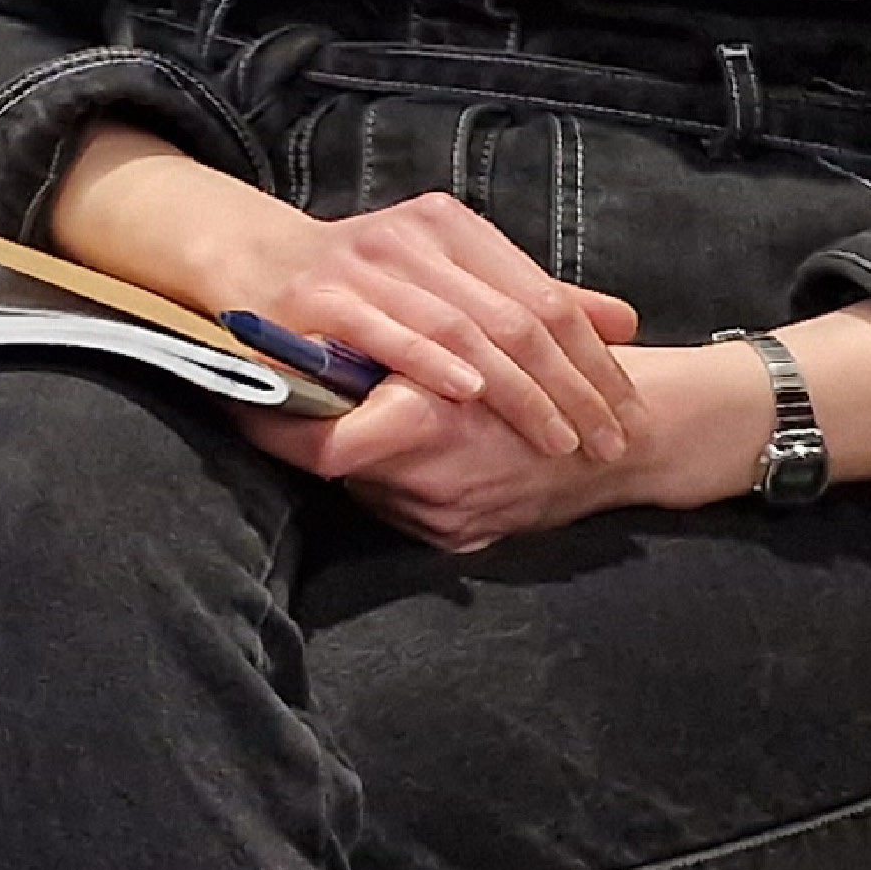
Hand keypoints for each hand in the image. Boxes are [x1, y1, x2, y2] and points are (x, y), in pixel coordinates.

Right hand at [228, 192, 649, 463]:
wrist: (249, 258)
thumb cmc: (359, 281)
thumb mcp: (449, 278)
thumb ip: (531, 299)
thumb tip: (625, 323)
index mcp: (454, 227)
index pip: (547, 298)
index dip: (595, 360)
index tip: (628, 415)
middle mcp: (415, 237)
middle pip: (516, 318)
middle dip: (572, 388)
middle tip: (608, 442)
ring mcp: (366, 263)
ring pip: (463, 330)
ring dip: (518, 391)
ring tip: (558, 440)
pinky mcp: (320, 295)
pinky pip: (389, 331)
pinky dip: (433, 364)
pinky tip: (472, 397)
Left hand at [243, 372, 651, 553]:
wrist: (634, 437)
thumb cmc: (557, 368)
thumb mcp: (486, 332)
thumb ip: (414, 335)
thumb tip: (317, 332)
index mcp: (429, 425)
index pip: (320, 448)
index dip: (272, 425)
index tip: (236, 396)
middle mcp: (431, 484)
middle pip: (332, 469)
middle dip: (292, 433)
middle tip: (243, 396)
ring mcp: (446, 518)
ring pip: (361, 488)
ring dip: (336, 449)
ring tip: (290, 411)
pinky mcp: (460, 537)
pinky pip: (396, 506)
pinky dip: (378, 476)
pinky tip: (360, 442)